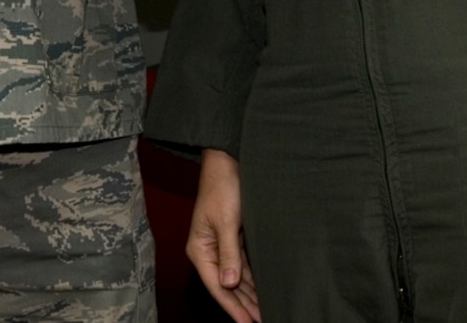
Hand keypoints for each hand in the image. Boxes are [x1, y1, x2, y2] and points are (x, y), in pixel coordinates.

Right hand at [190, 149, 259, 322]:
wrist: (228, 160)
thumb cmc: (223, 187)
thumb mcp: (226, 221)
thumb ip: (229, 254)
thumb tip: (229, 284)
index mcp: (200, 250)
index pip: (218, 287)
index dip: (233, 308)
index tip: (249, 322)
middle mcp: (209, 251)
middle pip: (227, 286)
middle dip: (244, 305)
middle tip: (264, 319)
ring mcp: (221, 245)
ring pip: (237, 277)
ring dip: (250, 293)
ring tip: (266, 309)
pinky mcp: (233, 236)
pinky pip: (243, 264)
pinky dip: (253, 277)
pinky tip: (264, 287)